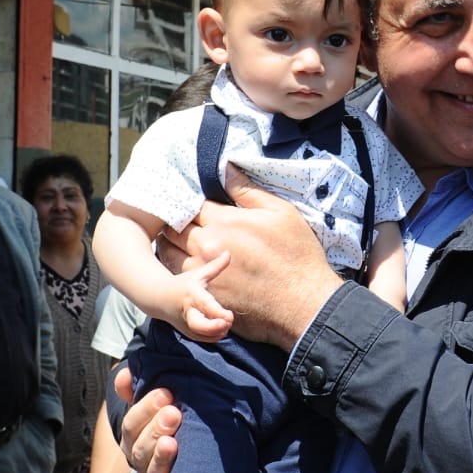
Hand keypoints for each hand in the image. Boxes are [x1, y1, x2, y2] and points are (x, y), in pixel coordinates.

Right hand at [116, 368, 180, 472]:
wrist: (188, 446)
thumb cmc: (165, 417)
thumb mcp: (153, 402)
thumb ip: (136, 388)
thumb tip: (125, 374)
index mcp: (133, 433)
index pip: (132, 422)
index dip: (146, 408)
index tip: (166, 393)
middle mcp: (138, 454)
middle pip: (139, 445)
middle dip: (156, 428)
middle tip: (174, 413)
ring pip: (150, 467)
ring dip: (160, 455)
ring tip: (172, 442)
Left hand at [162, 167, 342, 352]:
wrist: (303, 304)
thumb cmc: (296, 256)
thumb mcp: (281, 213)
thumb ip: (248, 191)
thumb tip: (227, 169)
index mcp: (224, 221)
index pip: (193, 203)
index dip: (195, 203)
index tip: (198, 206)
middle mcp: (206, 246)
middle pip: (176, 226)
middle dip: (179, 221)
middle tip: (184, 222)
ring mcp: (201, 273)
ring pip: (169, 252)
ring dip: (171, 244)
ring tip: (177, 242)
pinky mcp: (202, 296)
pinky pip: (177, 278)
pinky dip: (176, 269)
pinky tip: (186, 266)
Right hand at [174, 252, 233, 339]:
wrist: (159, 298)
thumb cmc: (184, 284)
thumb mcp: (198, 273)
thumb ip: (215, 266)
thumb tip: (228, 253)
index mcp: (192, 294)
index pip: (205, 305)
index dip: (218, 313)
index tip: (230, 316)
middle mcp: (188, 311)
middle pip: (198, 325)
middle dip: (213, 328)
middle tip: (227, 324)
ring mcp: (186, 323)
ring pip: (201, 334)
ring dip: (216, 333)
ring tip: (226, 326)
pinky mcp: (187, 331)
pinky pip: (201, 338)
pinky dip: (212, 337)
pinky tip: (222, 330)